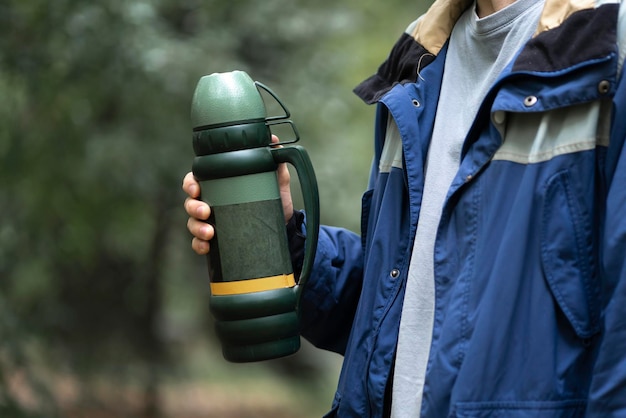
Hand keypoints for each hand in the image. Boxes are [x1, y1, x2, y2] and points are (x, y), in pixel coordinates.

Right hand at [182, 135, 293, 254]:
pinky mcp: (217, 240)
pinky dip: (199, 245)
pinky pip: (199, 243)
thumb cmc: (274, 199)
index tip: (196, 188)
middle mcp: (211, 201)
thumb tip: (274, 140)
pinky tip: (206, 247)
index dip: (190, 183)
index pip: (196, 179)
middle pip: (190, 202)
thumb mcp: (276, 180)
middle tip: (206, 211)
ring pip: (192, 223)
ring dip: (196, 227)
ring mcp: (211, 221)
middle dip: (193, 207)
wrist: (285, 226)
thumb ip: (274, 160)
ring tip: (210, 233)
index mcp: (219, 185)